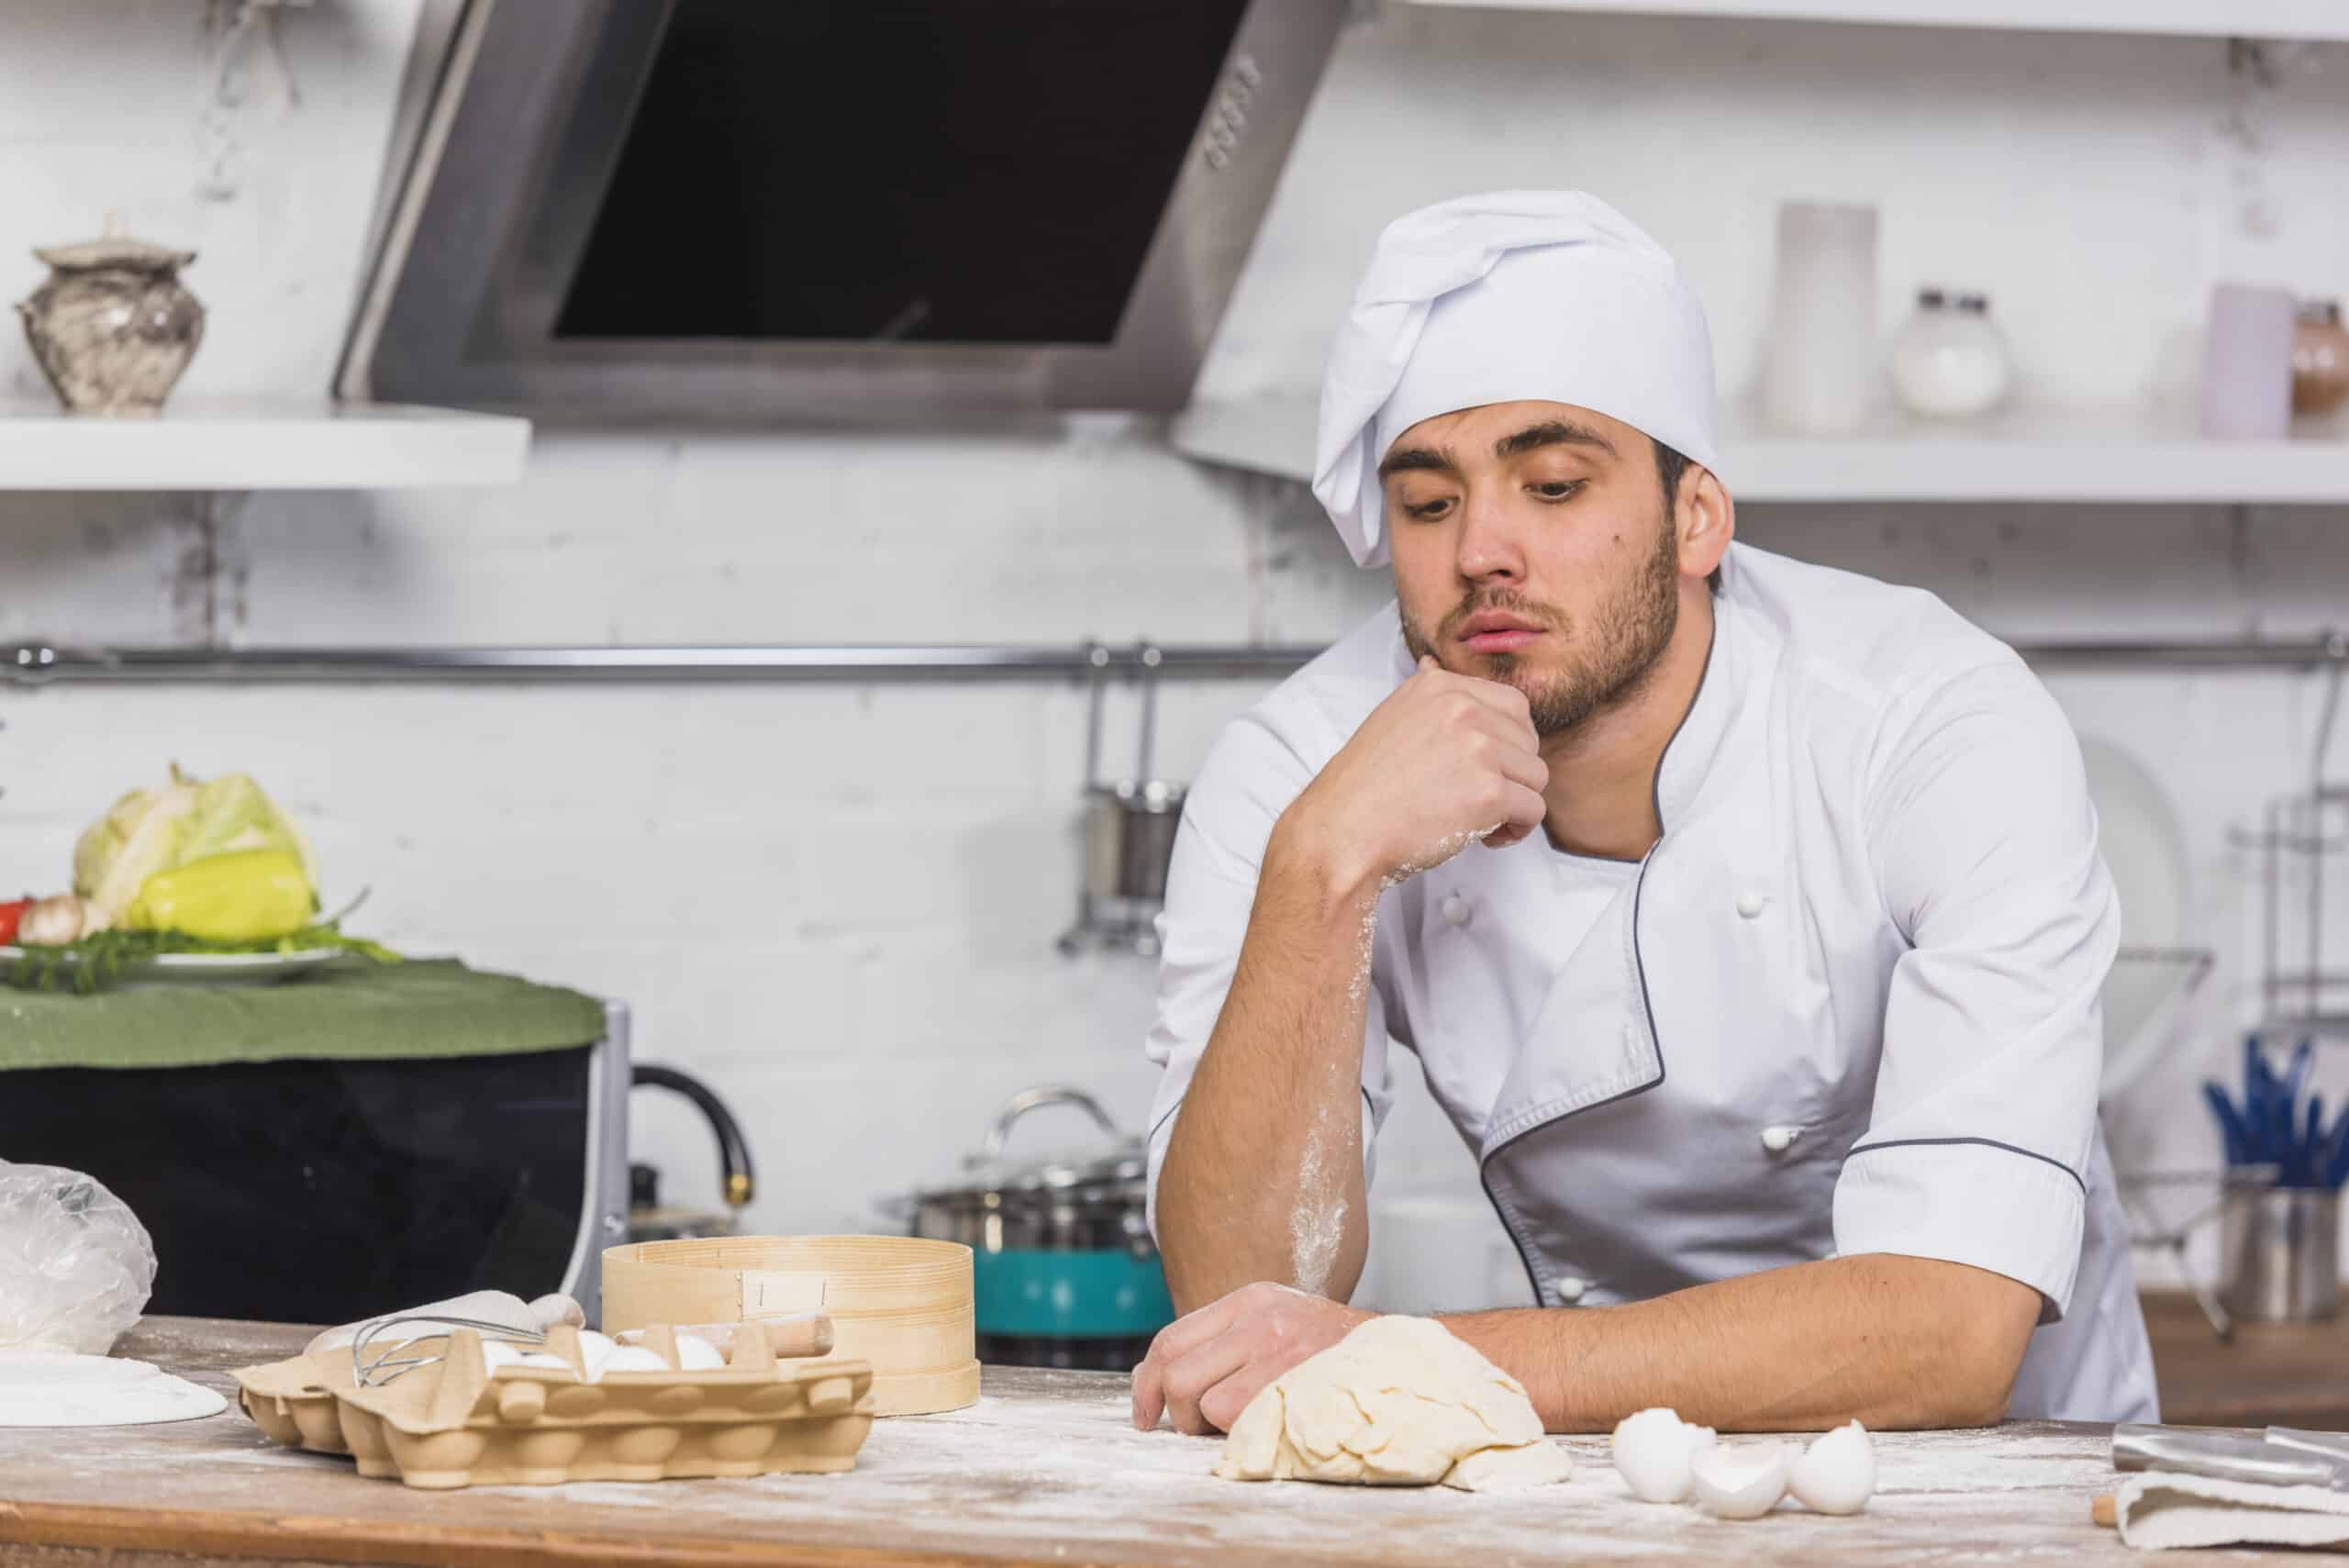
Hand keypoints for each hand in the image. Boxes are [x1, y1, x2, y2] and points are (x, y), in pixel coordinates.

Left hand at [1130, 1281, 1371, 1435]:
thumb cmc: (1330, 1349)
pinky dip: (1244, 1434)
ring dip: (1215, 1427)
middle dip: (1179, 1412)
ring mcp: (1282, 1351)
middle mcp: (1261, 1319)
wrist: (1400, 1355)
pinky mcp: (1300, 1383)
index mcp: (1248, 1300)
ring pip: (1207, 1403)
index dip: (1146, 1384)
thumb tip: (1155, 1379)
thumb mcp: (1273, 1323)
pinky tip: (1267, 1426)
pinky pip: (1242, 1420)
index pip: (1171, 1340)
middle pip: (1178, 1374)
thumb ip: (1220, 1343)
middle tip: (1200, 1425)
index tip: (1145, 1414)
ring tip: (1243, 1422)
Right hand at [1279, 657, 1546, 895]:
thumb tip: (1433, 663)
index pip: (1513, 705)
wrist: (1343, 833)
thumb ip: (1425, 693)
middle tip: (1479, 798)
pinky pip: (1534, 810)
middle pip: (1529, 741)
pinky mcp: (1489, 791)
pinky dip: (1516, 830)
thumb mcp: (1391, 717)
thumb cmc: (1364, 788)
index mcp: (1440, 687)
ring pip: (1536, 776)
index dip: (1508, 744)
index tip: (1483, 768)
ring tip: (1481, 821)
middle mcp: (1462, 709)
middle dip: (1513, 774)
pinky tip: (1486, 838)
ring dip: (1516, 803)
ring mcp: (1478, 749)